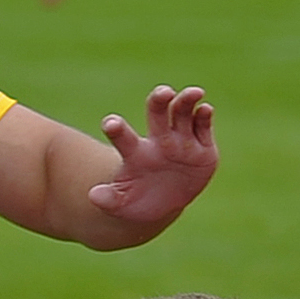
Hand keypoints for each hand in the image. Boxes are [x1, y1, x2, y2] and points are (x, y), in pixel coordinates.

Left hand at [88, 85, 215, 226]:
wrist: (164, 204)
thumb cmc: (137, 200)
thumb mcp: (121, 205)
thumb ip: (109, 200)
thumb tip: (94, 196)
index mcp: (135, 153)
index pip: (123, 137)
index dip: (117, 129)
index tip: (111, 124)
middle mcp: (158, 140)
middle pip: (157, 112)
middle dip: (160, 100)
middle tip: (164, 93)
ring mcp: (181, 141)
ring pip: (182, 112)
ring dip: (187, 100)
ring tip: (195, 93)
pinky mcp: (202, 147)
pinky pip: (203, 126)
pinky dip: (205, 115)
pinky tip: (205, 109)